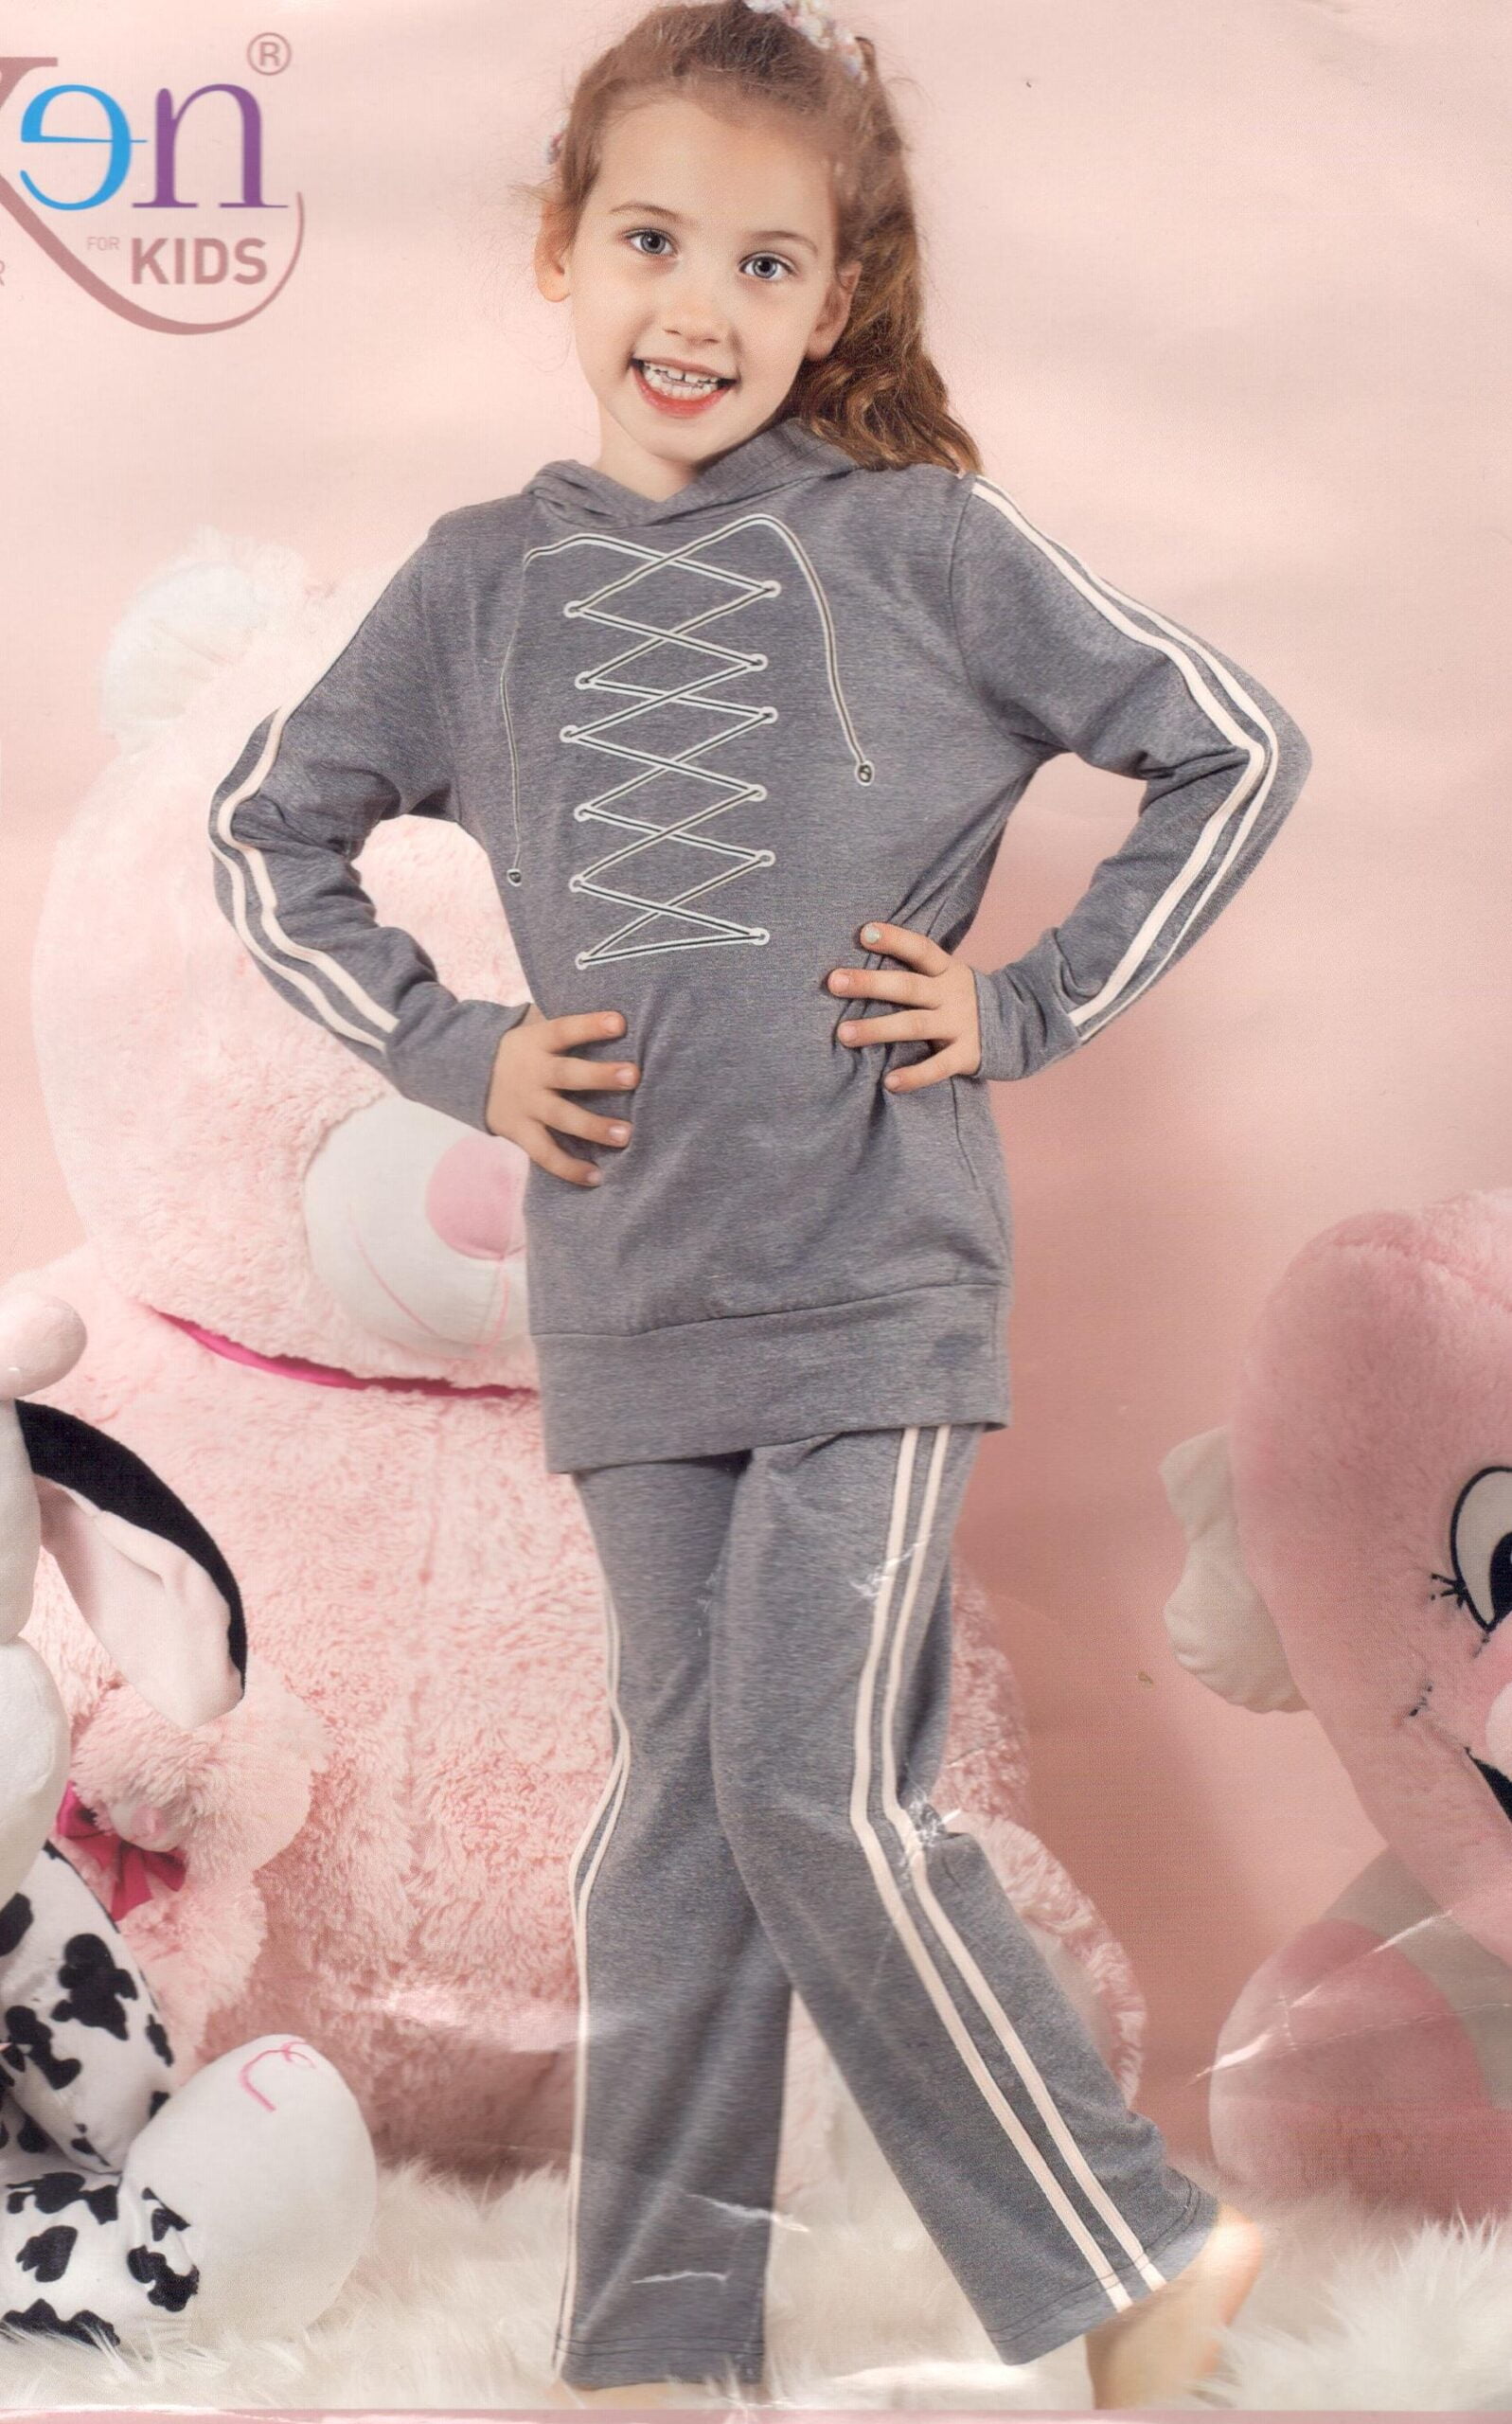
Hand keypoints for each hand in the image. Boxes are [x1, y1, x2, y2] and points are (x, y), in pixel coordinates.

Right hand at [484, 1003, 637, 1186]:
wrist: (463, 1071)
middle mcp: (532, 1073)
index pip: (565, 1029)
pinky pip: (545, 1154)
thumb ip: (568, 1029)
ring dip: (593, 1127)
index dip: (591, 1026)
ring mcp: (526, 1105)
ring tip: (625, 1134)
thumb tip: (620, 1023)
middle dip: (600, 1075)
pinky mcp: (520, 1132)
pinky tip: (596, 1177)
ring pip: (561, 1117)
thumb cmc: (522, 1049)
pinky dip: (568, 1168)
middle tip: (634, 1076)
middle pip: (567, 1074)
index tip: (620, 1023)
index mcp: (537, 1042)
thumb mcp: (535, 1030)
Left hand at [827, 920, 982, 1090]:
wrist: (1020, 1025)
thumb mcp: (948, 976)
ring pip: (914, 1026)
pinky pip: (937, 1067)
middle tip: (834, 982)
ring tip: (843, 1034)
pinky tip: (889, 1082)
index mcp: (946, 971)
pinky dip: (914, 1076)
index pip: (920, 949)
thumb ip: (916, 970)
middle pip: (908, 987)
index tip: (865, 933)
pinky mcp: (966, 1055)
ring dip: (877, 1029)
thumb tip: (865, 952)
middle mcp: (952, 994)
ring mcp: (959, 1025)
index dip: (895, 940)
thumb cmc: (962, 999)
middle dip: (870, 983)